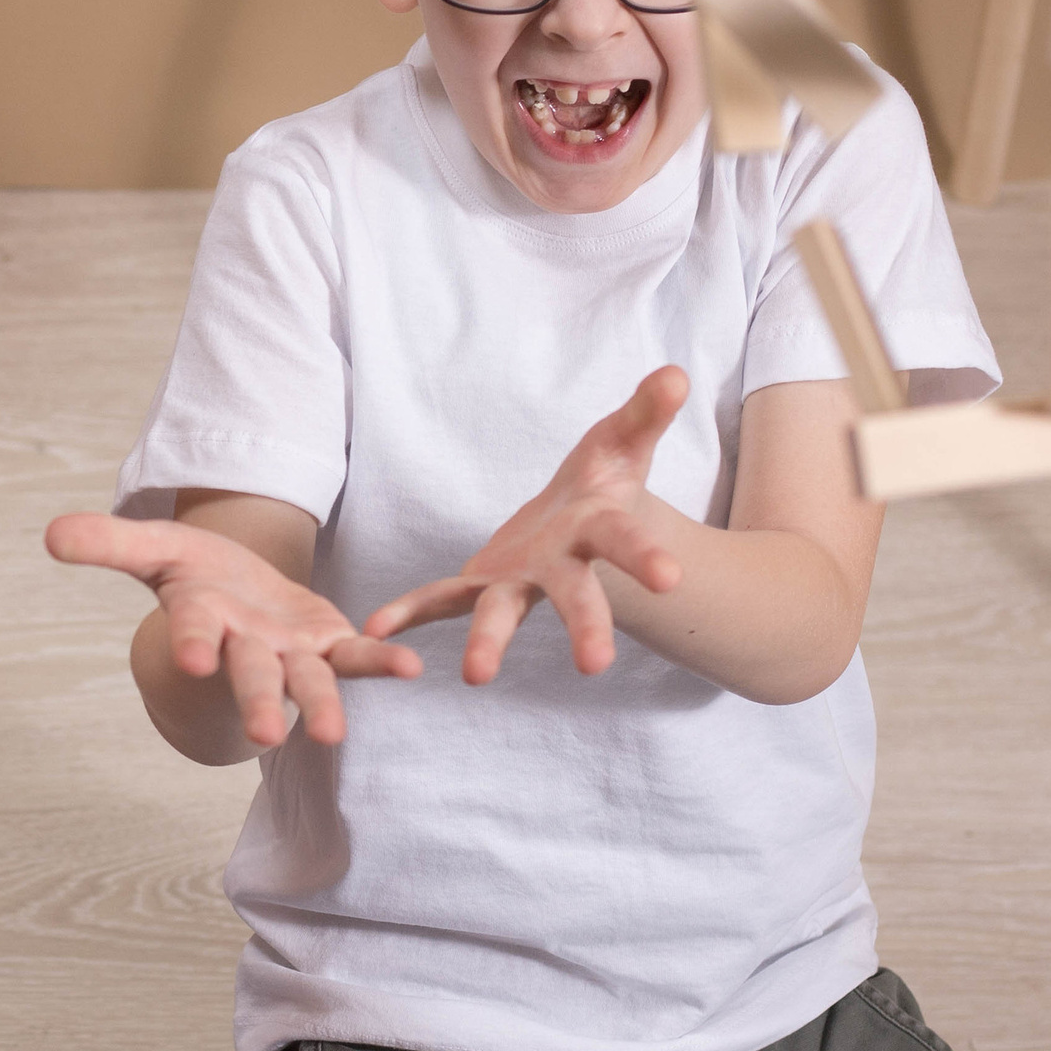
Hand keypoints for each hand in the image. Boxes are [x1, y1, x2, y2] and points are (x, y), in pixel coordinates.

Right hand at [46, 512, 420, 746]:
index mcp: (202, 618)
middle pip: (250, 673)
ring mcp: (288, 654)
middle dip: (254, 700)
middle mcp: (245, 646)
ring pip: (304, 682)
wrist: (242, 603)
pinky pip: (358, 659)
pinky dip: (382, 664)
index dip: (191, 642)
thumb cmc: (196, 579)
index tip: (191, 659)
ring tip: (331, 734)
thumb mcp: (154, 550)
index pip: (193, 630)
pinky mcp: (328, 647)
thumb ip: (109, 543)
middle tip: (262, 732)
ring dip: (317, 707)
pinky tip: (412, 669)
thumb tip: (50, 534)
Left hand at [364, 367, 687, 682]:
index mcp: (600, 529)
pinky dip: (409, 612)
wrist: (575, 524)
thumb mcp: (622, 441)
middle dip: (587, 626)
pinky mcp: (480, 583)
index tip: (670, 579)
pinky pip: (440, 598)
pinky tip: (375, 630)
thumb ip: (644, 413)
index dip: (646, 558)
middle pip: (577, 593)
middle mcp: (562, 565)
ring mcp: (519, 581)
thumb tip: (675, 374)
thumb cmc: (603, 480)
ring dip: (488, 642)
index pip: (628, 541)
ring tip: (474, 676)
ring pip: (503, 612)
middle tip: (595, 666)